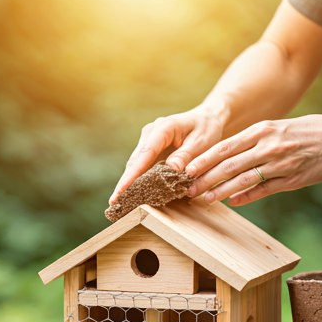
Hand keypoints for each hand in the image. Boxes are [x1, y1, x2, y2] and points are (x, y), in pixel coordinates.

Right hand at [109, 106, 223, 203]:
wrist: (206, 119)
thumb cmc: (206, 129)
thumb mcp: (202, 141)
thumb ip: (186, 156)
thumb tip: (170, 170)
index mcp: (163, 128)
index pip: (145, 154)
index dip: (133, 174)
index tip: (123, 189)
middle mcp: (150, 133)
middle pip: (134, 161)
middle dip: (124, 182)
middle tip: (114, 202)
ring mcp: (147, 141)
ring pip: (135, 165)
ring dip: (127, 183)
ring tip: (118, 202)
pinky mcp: (150, 150)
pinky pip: (141, 167)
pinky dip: (136, 180)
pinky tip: (130, 194)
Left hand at [186, 115, 321, 205]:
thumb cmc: (301, 131)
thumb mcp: (273, 128)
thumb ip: (248, 142)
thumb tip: (221, 157)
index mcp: (260, 131)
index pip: (224, 147)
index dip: (203, 159)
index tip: (186, 169)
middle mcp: (268, 146)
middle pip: (229, 164)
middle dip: (206, 178)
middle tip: (188, 189)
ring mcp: (280, 163)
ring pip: (244, 179)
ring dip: (221, 191)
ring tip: (205, 198)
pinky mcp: (292, 179)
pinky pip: (264, 190)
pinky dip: (246, 197)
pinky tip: (232, 202)